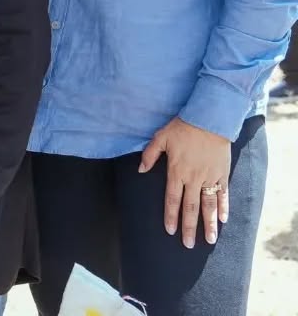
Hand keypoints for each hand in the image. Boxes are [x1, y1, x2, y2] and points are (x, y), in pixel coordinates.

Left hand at [139, 117, 231, 247]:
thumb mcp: (160, 137)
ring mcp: (209, 177)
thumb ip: (149, 155)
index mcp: (176, 171)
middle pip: (190, 207)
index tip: (170, 231)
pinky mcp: (222, 174)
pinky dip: (223, 208)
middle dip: (189, 227)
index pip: (172, 199)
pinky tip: (223, 220)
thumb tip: (140, 170)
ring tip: (210, 240)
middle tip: (188, 245)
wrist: (209, 119)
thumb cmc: (182, 128)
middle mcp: (193, 178)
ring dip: (209, 224)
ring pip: (208, 205)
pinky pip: (223, 194)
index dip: (171, 216)